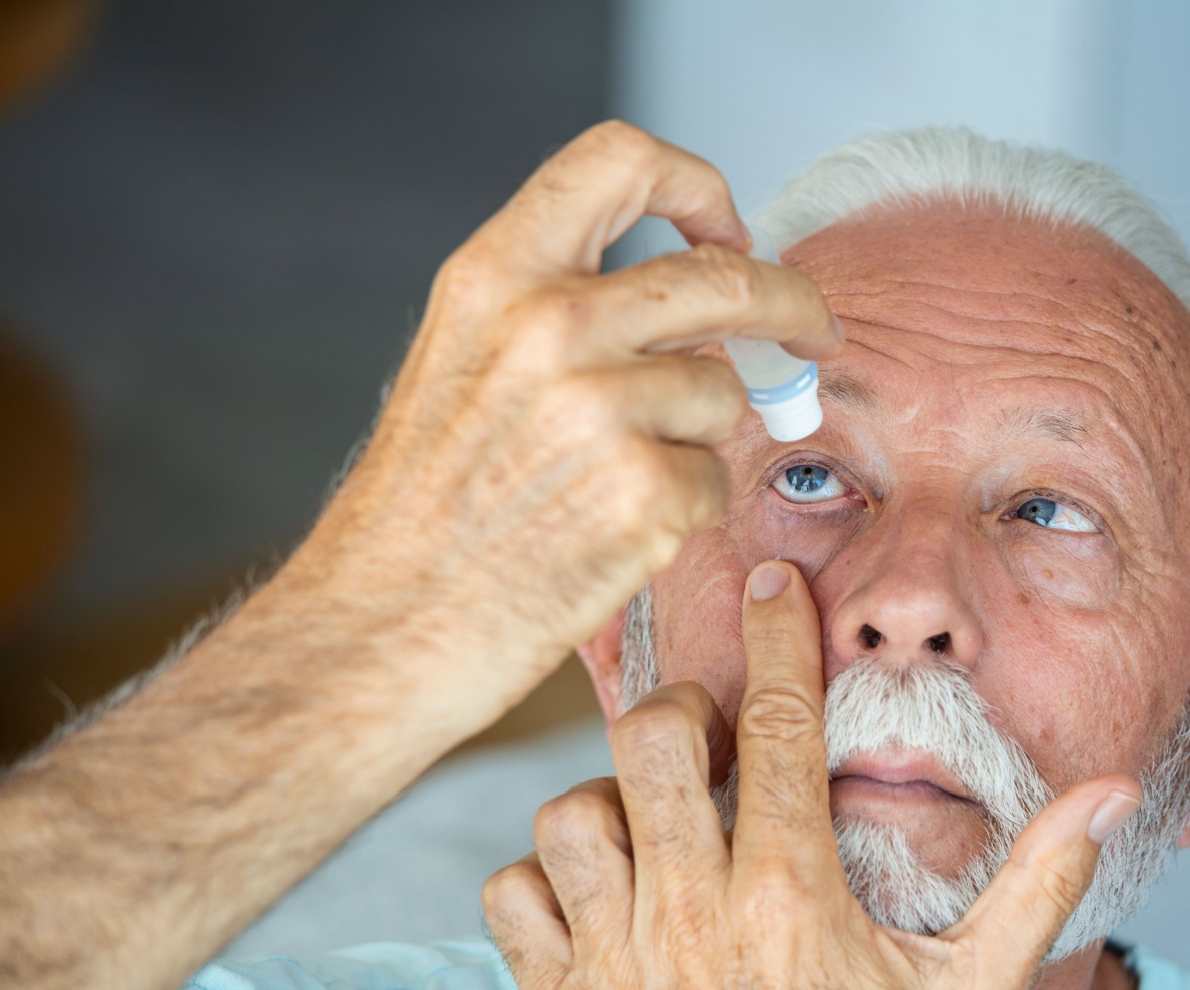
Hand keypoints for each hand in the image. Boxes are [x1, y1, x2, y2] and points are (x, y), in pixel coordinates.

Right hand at [277, 121, 842, 729]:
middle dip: (790, 302)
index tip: (727, 230)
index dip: (695, 184)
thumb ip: (558, 310)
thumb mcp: (462, 363)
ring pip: (723, 391)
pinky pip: (713, 478)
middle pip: (726, 276)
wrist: (376, 629)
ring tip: (616, 483)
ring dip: (697, 436)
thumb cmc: (421, 510)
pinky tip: (615, 535)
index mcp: (495, 276)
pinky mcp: (643, 494)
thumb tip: (689, 299)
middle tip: (813, 330)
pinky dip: (684, 509)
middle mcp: (549, 325)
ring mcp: (600, 409)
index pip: (619, 160)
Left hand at [483, 562, 1142, 989]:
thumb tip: (1109, 794)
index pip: (780, 725)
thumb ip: (1034, 890)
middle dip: (682, 714)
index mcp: (792, 899)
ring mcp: (613, 964)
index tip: (772, 582)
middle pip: (649, 741)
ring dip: (609, 805)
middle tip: (715, 741)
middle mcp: (691, 917)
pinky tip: (602, 899)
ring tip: (658, 830)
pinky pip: (511, 898)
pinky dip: (544, 884)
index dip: (778, 634)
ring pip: (567, 815)